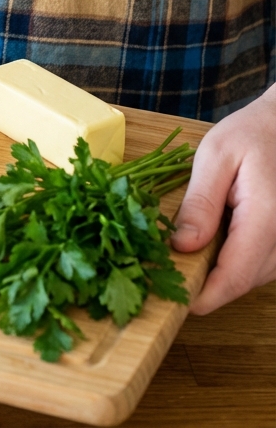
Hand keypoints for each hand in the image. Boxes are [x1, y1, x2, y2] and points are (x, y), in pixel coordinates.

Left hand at [171, 84, 275, 312]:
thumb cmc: (252, 134)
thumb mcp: (216, 155)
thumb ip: (200, 202)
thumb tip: (182, 246)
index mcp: (266, 217)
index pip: (235, 275)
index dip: (204, 295)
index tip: (175, 302)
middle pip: (243, 281)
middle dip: (207, 281)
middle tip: (169, 266)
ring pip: (252, 277)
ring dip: (222, 270)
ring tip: (192, 243)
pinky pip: (260, 264)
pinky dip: (236, 258)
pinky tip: (217, 235)